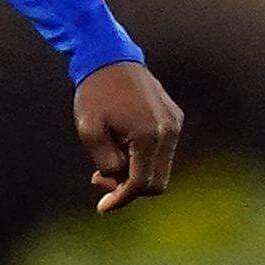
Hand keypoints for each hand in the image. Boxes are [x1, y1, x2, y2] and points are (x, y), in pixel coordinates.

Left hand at [74, 61, 181, 213]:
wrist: (108, 56)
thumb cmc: (95, 93)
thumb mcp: (90, 131)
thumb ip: (106, 162)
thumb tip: (120, 180)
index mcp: (149, 135)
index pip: (142, 184)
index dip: (122, 199)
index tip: (102, 207)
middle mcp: (169, 131)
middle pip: (157, 182)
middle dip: (128, 188)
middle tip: (98, 178)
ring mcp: (174, 123)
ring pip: (160, 168)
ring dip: (135, 172)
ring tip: (105, 161)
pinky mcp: (173, 117)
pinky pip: (162, 150)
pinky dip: (143, 157)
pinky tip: (119, 146)